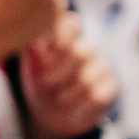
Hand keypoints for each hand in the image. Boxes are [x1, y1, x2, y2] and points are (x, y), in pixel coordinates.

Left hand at [21, 14, 116, 138]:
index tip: (48, 51)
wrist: (51, 113)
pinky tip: (73, 114)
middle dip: (59, 72)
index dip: (62, 36)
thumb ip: (32, 48)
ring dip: (68, 95)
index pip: (71, 24)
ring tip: (58, 100)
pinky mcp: (110, 88)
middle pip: (80, 53)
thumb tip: (29, 38)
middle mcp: (86, 49)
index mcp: (66, 38)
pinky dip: (81, 109)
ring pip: (88, 79)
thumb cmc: (39, 81)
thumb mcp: (31, 64)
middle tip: (45, 83)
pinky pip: (99, 97)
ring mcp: (101, 67)